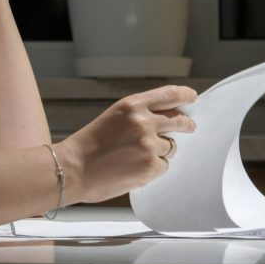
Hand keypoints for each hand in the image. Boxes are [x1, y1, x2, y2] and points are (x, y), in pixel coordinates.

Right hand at [56, 85, 197, 203]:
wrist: (73, 169)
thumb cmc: (89, 145)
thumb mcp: (113, 118)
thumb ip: (138, 115)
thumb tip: (167, 120)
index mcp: (132, 105)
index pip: (169, 95)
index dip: (185, 95)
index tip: (191, 97)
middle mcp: (143, 121)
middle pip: (179, 121)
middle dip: (187, 124)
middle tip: (189, 127)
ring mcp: (149, 144)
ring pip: (171, 147)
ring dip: (160, 151)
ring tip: (136, 157)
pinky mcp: (151, 166)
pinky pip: (164, 166)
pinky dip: (153, 168)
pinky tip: (134, 169)